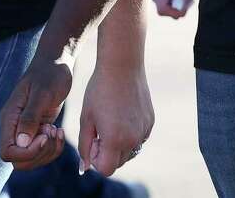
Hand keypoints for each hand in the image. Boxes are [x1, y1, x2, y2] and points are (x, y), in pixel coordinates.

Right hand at [0, 53, 72, 171]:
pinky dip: (52, 148)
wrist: (57, 63)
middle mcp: (14, 127)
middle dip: (39, 154)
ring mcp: (25, 130)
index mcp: (10, 117)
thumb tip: (21, 143)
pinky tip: (59, 131)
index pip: (8, 151)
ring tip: (57, 130)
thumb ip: (30, 117)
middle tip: (52, 132)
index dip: (27, 152)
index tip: (45, 136)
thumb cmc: (49, 73)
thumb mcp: (42, 93)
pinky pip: (41, 151)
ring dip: (47, 151)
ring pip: (30, 159)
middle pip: (18, 160)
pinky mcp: (36, 130)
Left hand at [78, 60, 153, 175]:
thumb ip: (84, 146)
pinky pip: (138, 138)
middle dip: (107, 152)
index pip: (106, 169)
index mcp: (115, 140)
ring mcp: (144, 130)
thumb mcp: (87, 118)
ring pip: (129, 151)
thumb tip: (84, 168)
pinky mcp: (150, 122)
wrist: (122, 65)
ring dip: (119, 144)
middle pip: (118, 162)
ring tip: (112, 119)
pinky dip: (130, 133)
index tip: (94, 138)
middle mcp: (133, 139)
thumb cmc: (99, 90)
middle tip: (101, 127)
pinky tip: (123, 113)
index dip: (96, 158)